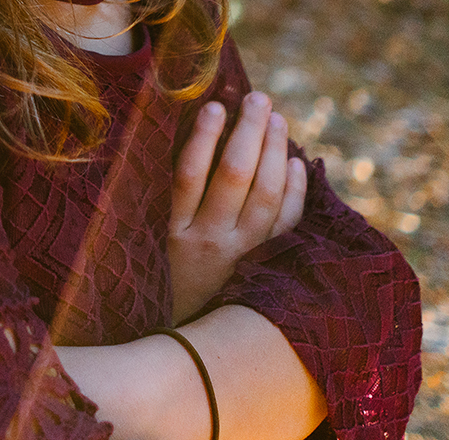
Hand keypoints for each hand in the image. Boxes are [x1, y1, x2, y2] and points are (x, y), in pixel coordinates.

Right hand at [168, 90, 306, 323]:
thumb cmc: (165, 280)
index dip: (203, 137)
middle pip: (235, 176)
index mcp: (173, 234)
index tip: (214, 104)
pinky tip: (294, 162)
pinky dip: (294, 190)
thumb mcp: (153, 244)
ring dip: (274, 151)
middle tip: (258, 98)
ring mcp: (243, 258)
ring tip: (275, 119)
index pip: (189, 175)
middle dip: (249, 131)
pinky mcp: (267, 268)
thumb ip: (170, 200)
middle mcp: (210, 245)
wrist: (190, 351)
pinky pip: (288, 224)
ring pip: (267, 196)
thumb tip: (195, 133)